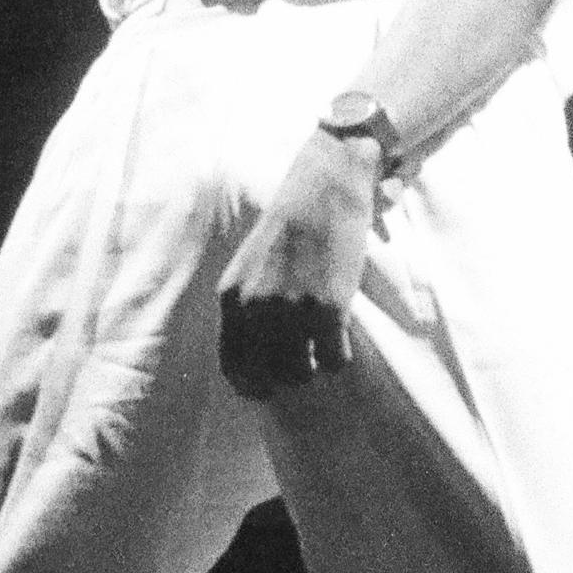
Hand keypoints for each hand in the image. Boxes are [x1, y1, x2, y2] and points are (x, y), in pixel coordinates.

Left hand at [216, 131, 377, 400]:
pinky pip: (336, 361)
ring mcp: (294, 309)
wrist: (323, 184)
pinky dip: (339, 357)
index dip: (250, 385)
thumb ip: (245, 305)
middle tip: (300, 367)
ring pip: (302, 375)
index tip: (265, 387)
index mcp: (232, 298)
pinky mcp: (331, 306)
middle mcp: (257, 308)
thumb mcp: (247, 265)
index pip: (232, 367)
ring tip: (320, 349)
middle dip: (284, 380)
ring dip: (313, 369)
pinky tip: (340, 338)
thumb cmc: (286, 227)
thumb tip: (251, 354)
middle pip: (267, 379)